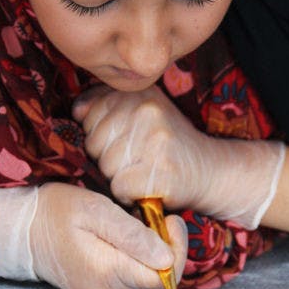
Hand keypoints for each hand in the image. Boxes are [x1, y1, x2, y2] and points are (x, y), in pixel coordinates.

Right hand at [0, 184, 187, 288]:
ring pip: (144, 277)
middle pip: (156, 277)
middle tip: (151, 217)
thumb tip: (168, 258)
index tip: (170, 219)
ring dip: (149, 252)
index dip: (176, 248)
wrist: (21, 229)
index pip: (165, 276)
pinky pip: (129, 278)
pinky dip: (135, 258)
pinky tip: (123, 238)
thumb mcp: (97, 211)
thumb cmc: (57, 212)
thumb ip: (133, 236)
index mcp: (108, 275)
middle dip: (163, 247)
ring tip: (135, 224)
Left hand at [73, 86, 284, 229]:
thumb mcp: (144, 114)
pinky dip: (129, 195)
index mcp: (141, 93)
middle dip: (108, 158)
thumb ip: (108, 106)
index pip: (90, 114)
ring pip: (106, 167)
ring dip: (119, 178)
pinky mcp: (160, 170)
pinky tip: (146, 187)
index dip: (101, 135)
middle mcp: (147, 111)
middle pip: (95, 142)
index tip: (126, 141)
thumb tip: (77, 111)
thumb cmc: (170, 145)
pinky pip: (119, 187)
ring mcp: (155, 140)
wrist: (212, 170)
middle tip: (136, 161)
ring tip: (143, 173)